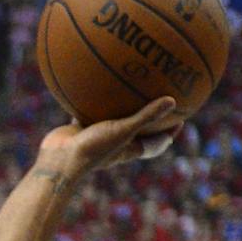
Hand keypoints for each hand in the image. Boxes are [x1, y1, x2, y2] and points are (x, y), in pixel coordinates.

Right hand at [33, 96, 179, 182]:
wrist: (59, 159)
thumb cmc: (94, 149)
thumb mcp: (123, 130)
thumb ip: (146, 115)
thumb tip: (173, 100)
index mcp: (129, 148)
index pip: (155, 143)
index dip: (169, 133)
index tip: (182, 118)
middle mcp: (115, 143)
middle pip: (137, 131)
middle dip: (148, 118)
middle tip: (159, 97)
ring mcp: (97, 136)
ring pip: (112, 118)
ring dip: (119, 107)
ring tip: (127, 86)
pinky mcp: (80, 129)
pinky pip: (89, 110)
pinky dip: (93, 99)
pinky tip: (95, 80)